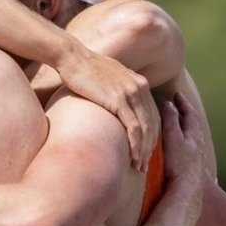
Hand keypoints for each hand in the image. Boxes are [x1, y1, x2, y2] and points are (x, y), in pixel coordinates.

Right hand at [56, 46, 158, 170]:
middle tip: (144, 166)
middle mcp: (139, 87)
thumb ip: (117, 90)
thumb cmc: (83, 70)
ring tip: (139, 166)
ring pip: (146, 128)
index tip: (145, 152)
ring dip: (144, 150)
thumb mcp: (108, 77)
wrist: (72, 58)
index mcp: (139, 83)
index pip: (153, 114)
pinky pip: (133, 127)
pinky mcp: (119, 99)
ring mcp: (131, 93)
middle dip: (150, 147)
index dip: (151, 135)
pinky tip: (133, 156)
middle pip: (153, 123)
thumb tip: (113, 105)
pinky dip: (135, 144)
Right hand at [160, 92, 207, 182]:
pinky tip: (180, 149)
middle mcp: (198, 146)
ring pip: (193, 138)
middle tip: (179, 107)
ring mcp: (197, 158)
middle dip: (186, 115)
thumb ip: (170, 120)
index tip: (177, 95)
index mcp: (194, 135)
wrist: (186, 191)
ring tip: (179, 125)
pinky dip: (185, 143)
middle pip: (194, 125)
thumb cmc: (178, 164)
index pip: (190, 114)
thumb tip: (169, 104)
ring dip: (186, 129)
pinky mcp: (193, 169)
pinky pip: (190, 150)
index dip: (183, 103)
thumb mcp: (172, 138)